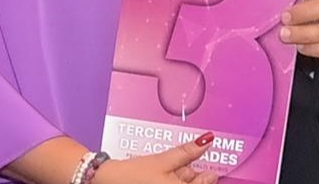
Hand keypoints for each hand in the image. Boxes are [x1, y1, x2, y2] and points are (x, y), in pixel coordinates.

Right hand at [94, 132, 218, 183]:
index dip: (209, 175)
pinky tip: (166, 173)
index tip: (212, 167)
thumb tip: (207, 140)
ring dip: (183, 176)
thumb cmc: (132, 175)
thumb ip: (187, 152)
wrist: (106, 182)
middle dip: (195, 175)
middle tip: (192, 164)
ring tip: (175, 165)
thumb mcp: (163, 160)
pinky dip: (172, 179)